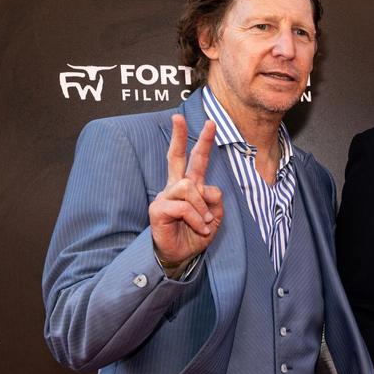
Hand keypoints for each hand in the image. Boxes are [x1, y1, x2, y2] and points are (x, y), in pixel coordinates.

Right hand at [148, 114, 222, 266]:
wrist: (180, 257)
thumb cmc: (195, 235)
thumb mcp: (215, 218)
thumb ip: (216, 201)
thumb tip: (208, 188)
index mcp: (190, 185)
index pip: (195, 160)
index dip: (202, 142)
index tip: (209, 123)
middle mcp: (175, 187)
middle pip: (176, 156)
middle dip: (181, 137)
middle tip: (181, 117)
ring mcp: (165, 196)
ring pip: (189, 186)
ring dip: (202, 207)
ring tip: (205, 223)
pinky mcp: (158, 209)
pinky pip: (184, 207)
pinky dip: (197, 218)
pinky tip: (199, 227)